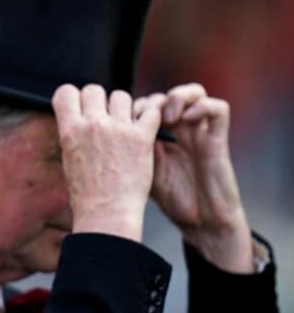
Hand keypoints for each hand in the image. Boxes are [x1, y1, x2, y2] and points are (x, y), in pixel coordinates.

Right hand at [53, 84, 161, 241]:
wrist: (107, 213)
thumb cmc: (86, 194)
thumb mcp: (69, 159)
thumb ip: (73, 134)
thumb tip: (78, 119)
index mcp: (70, 130)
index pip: (66, 92)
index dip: (73, 97)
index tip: (78, 106)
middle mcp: (93, 124)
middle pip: (95, 90)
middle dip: (99, 101)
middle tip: (104, 118)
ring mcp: (119, 129)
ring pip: (122, 96)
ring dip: (123, 108)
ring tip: (125, 126)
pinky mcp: (142, 137)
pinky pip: (150, 111)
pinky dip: (149, 116)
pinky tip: (146, 127)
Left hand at [139, 83, 253, 271]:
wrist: (199, 220)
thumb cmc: (169, 198)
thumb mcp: (140, 170)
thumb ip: (125, 149)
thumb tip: (94, 135)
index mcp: (159, 136)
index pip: (145, 104)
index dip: (133, 106)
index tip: (122, 121)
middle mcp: (180, 130)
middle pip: (166, 94)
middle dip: (152, 101)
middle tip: (142, 119)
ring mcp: (200, 132)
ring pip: (194, 92)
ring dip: (178, 97)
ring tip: (167, 117)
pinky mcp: (218, 139)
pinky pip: (218, 108)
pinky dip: (202, 107)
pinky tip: (187, 120)